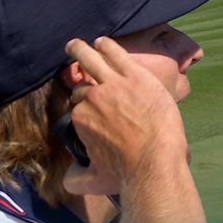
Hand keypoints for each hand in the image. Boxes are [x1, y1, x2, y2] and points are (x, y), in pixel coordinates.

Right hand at [62, 37, 187, 194]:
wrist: (155, 161)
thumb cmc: (127, 172)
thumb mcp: (95, 180)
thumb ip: (77, 179)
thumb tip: (67, 179)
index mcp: (81, 117)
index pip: (77, 105)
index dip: (82, 105)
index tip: (89, 106)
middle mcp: (92, 97)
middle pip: (83, 85)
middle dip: (84, 84)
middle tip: (83, 78)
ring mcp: (113, 83)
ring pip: (91, 59)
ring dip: (80, 50)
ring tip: (76, 45)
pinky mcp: (135, 75)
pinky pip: (115, 53)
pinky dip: (106, 46)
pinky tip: (102, 42)